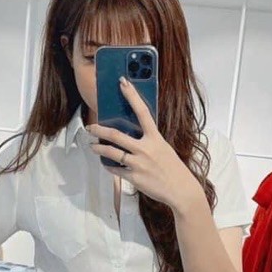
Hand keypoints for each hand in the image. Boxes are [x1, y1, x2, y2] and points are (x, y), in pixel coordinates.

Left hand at [87, 76, 201, 209]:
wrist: (180, 190)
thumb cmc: (172, 168)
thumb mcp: (163, 148)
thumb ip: (149, 141)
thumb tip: (132, 135)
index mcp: (155, 138)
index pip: (142, 112)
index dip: (132, 95)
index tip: (122, 82)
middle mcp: (145, 148)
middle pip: (116, 134)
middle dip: (99, 130)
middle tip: (91, 127)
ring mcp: (138, 163)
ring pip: (111, 153)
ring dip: (99, 148)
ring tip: (92, 146)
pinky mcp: (134, 177)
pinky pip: (116, 169)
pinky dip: (109, 166)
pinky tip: (106, 164)